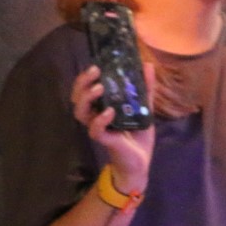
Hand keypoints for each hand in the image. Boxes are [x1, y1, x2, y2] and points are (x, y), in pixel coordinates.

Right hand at [71, 63, 155, 189]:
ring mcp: (98, 127)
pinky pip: (95, 130)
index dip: (86, 76)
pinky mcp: (104, 140)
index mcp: (102, 105)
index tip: (96, 64)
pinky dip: (100, 120)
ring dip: (87, 98)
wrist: (141, 161)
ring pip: (80, 112)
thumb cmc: (138, 134)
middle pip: (78, 97)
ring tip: (99, 88)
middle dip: (82, 82)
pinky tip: (109, 112)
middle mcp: (95, 115)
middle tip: (95, 71)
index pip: (86, 88)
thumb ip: (145, 88)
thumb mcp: (144, 108)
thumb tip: (147, 65)